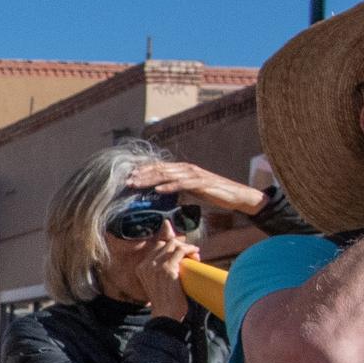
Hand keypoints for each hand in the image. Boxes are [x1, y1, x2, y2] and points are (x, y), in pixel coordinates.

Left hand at [124, 160, 267, 217]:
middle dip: (142, 175)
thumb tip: (163, 194)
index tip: (130, 177)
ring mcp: (194, 174)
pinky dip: (169, 187)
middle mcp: (187, 169)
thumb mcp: (192, 190)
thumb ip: (178, 189)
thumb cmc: (213, 193)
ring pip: (167, 175)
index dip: (144, 171)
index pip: (160, 167)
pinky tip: (158, 190)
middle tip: (127, 180)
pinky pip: (182, 184)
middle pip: (160, 169)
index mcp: (183, 169)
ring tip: (137, 184)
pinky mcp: (201, 183)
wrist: (236, 195)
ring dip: (150, 179)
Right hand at [143, 233, 197, 321]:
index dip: (171, 248)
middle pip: (164, 244)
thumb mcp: (156, 284)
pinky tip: (196, 253)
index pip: (156, 248)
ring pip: (173, 245)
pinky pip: (180, 250)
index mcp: (141, 268)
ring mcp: (156, 266)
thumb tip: (175, 261)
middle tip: (190, 254)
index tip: (182, 254)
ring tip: (195, 255)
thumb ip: (159, 272)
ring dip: (186, 247)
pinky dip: (190, 249)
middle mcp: (146, 265)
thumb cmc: (165, 302)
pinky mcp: (168, 268)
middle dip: (179, 246)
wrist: (166, 314)